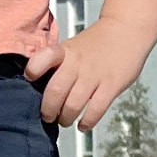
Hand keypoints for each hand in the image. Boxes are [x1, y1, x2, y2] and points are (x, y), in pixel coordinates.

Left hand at [24, 18, 155, 128]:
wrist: (127, 31)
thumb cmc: (95, 43)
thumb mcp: (72, 46)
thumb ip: (58, 64)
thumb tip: (40, 87)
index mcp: (65, 51)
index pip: (42, 58)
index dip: (33, 71)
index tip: (30, 81)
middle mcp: (77, 63)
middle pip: (55, 91)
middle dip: (47, 110)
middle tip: (47, 116)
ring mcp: (94, 75)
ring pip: (73, 105)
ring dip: (65, 118)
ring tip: (64, 121)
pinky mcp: (111, 86)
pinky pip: (95, 110)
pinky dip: (86, 122)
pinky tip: (82, 125)